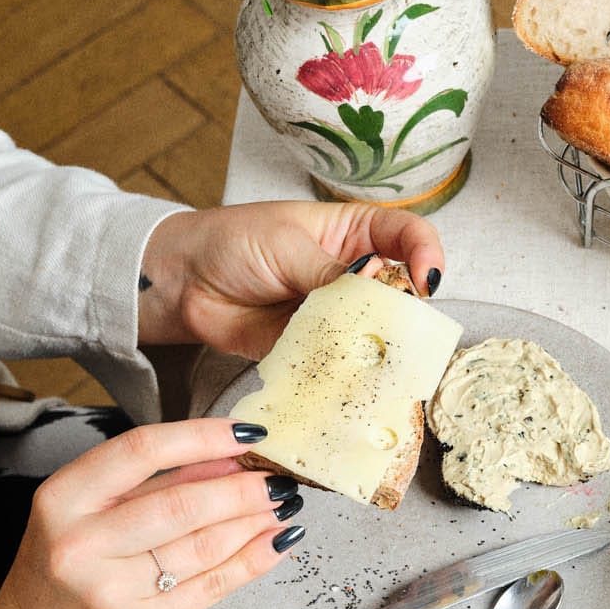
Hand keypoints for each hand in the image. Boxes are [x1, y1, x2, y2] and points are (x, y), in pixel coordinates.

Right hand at [0, 417, 303, 608]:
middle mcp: (80, 544)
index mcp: (62, 499)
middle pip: (182, 504)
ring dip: (256, 522)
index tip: (247, 434)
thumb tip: (228, 458)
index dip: (202, 437)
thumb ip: (156, 483)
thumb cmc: (67, 573)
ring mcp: (110, 590)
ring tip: (285, 506)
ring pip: (204, 545)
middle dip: (243, 489)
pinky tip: (276, 543)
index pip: (141, 452)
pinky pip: (212, 585)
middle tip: (280, 479)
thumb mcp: (89, 515)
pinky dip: (253, 560)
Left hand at [137, 200, 446, 356]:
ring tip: (381, 356)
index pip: (409, 235)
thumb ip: (329, 271)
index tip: (425, 279)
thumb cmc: (231, 243)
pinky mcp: (319, 348)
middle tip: (403, 324)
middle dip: (408, 309)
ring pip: (377, 330)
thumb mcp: (285, 246)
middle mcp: (354, 274)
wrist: (183, 283)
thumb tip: (374, 284)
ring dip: (381, 345)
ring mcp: (339, 313)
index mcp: (354, 233)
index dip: (426, 253)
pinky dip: (351, 371)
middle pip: (401, 290)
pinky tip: (351, 375)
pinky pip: (345, 360)